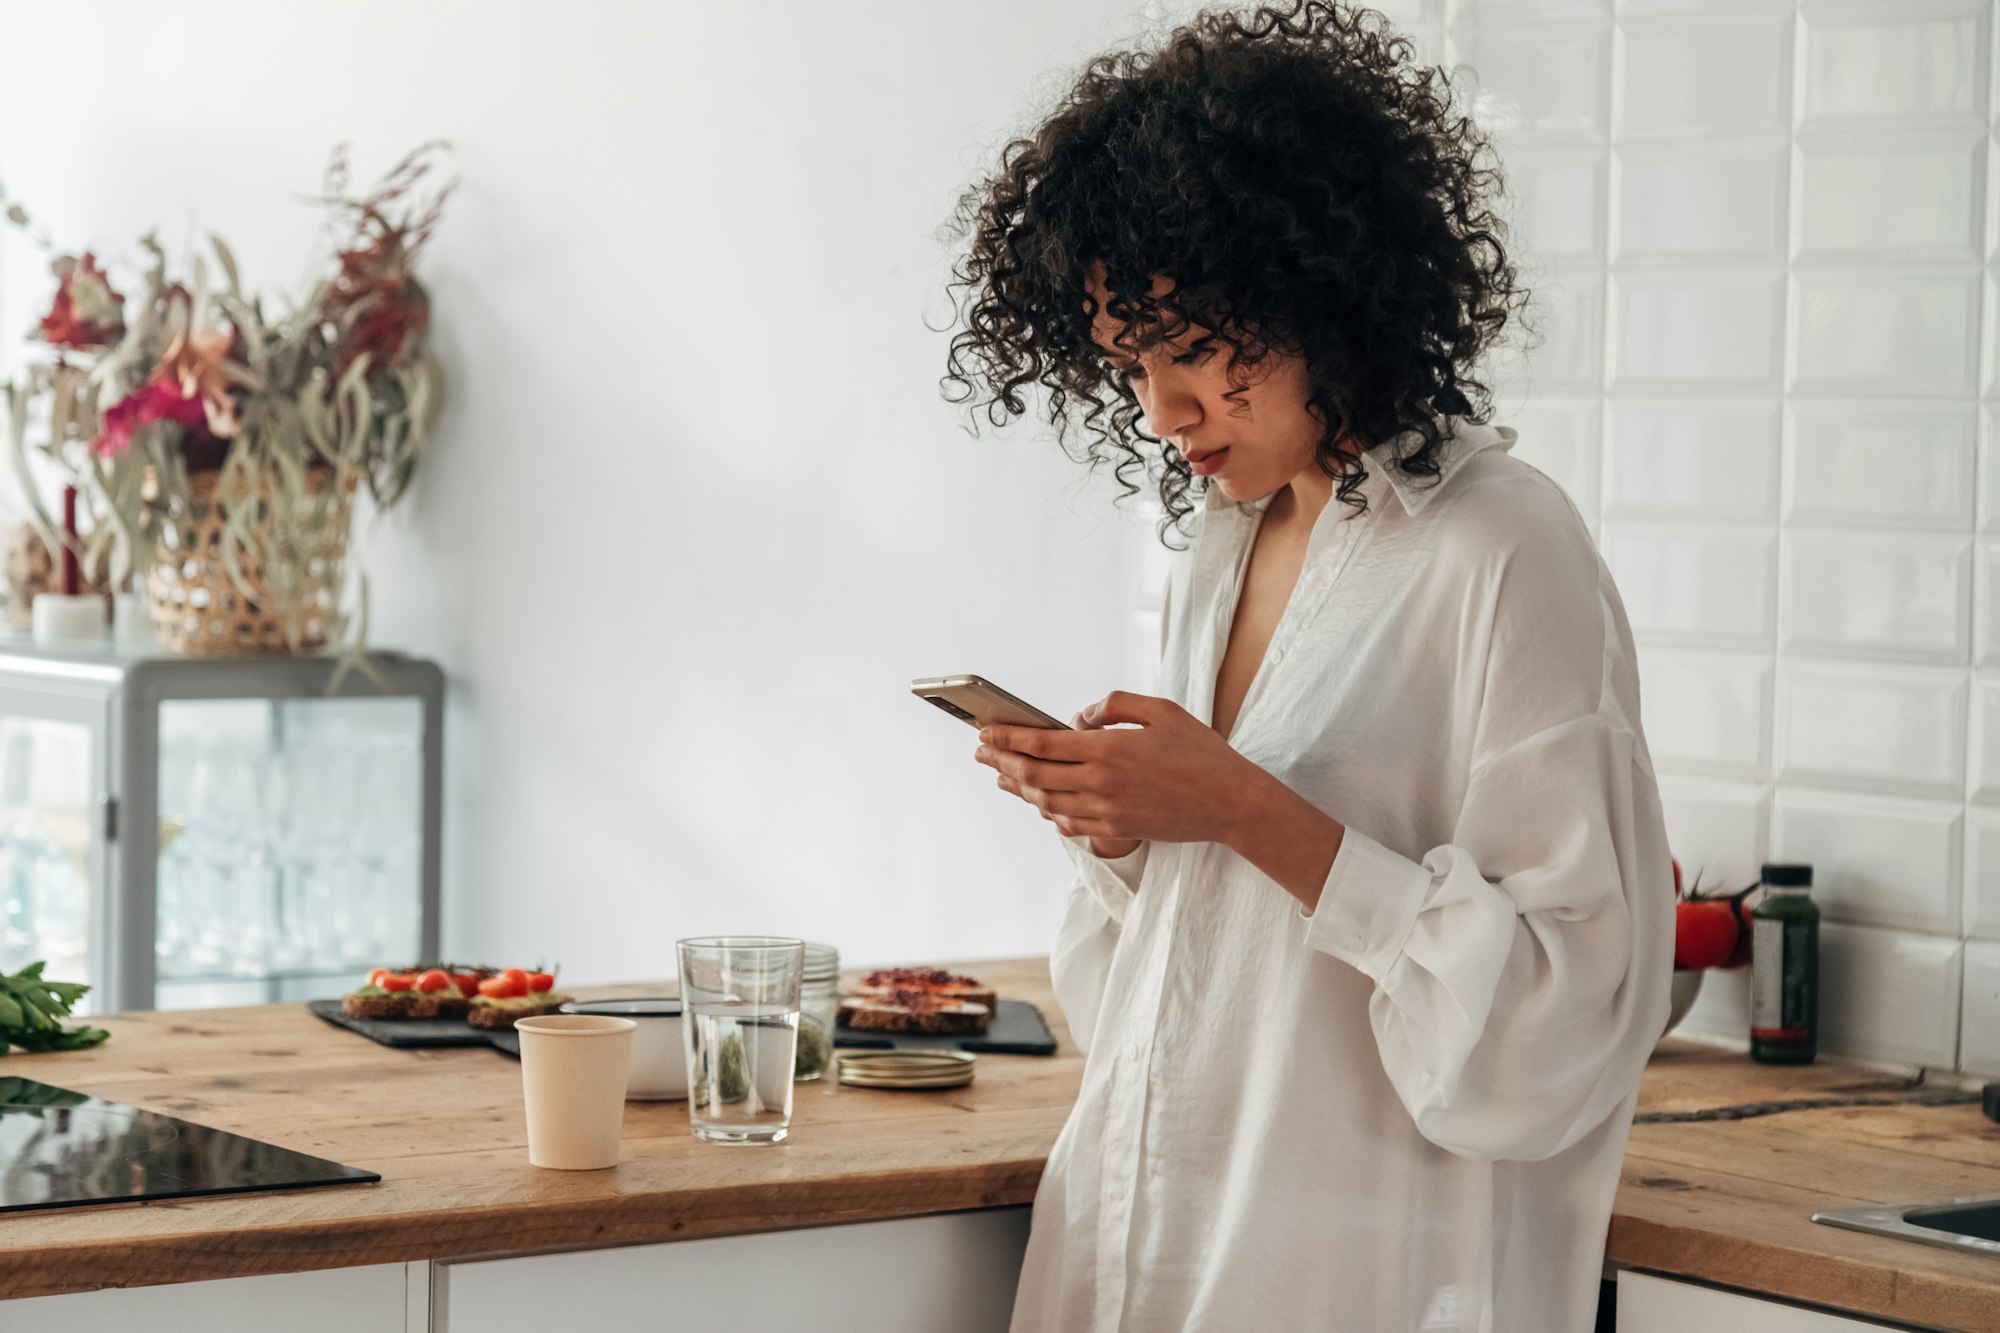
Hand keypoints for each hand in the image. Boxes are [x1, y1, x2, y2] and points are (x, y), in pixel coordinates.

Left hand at [972, 691, 1270, 849]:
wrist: (1231, 803)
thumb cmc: (1200, 752)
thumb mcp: (1161, 711)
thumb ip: (1115, 706)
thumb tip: (1078, 717)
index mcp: (1108, 750)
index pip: (1041, 745)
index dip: (1007, 739)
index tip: (985, 732)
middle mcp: (1101, 784)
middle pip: (1034, 777)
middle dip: (1001, 763)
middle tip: (981, 753)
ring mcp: (1107, 812)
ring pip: (1047, 803)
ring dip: (1019, 789)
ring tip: (1002, 777)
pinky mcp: (1118, 831)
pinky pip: (1070, 824)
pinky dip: (1049, 813)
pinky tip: (1042, 803)